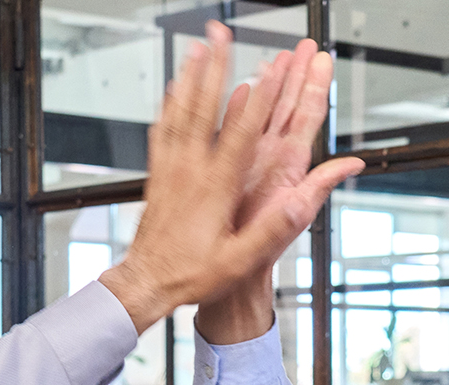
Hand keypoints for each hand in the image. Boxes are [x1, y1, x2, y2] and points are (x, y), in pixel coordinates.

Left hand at [100, 23, 363, 333]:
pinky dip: (169, 104)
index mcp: (215, 187)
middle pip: (204, 107)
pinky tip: (171, 90)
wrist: (147, 282)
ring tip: (197, 48)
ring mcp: (170, 169)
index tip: (270, 68)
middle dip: (216, 67)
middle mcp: (190, 170)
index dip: (259, 98)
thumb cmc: (192, 274)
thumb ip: (272, 229)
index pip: (241, 132)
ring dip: (190, 76)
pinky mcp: (157, 175)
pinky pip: (162, 130)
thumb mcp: (240, 259)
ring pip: (180, 112)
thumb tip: (301, 201)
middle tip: (222, 36)